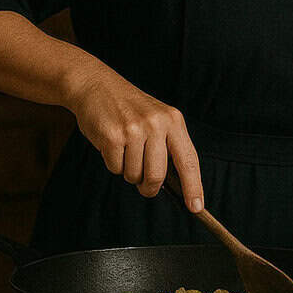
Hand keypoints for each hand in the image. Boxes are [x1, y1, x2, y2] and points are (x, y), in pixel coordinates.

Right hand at [64, 71, 203, 210]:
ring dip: (128, 171)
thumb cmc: (129, 109)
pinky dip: (113, 163)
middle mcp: (157, 124)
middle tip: (144, 183)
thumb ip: (167, 147)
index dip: (193, 186)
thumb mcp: (157, 119)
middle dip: (149, 187)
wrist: (96, 85)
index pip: (188, 160)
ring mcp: (134, 129)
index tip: (196, 207)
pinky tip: (112, 144)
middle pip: (157, 175)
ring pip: (134, 175)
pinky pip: (115, 168)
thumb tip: (174, 186)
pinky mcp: (112, 136)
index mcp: (174, 120)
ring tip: (125, 150)